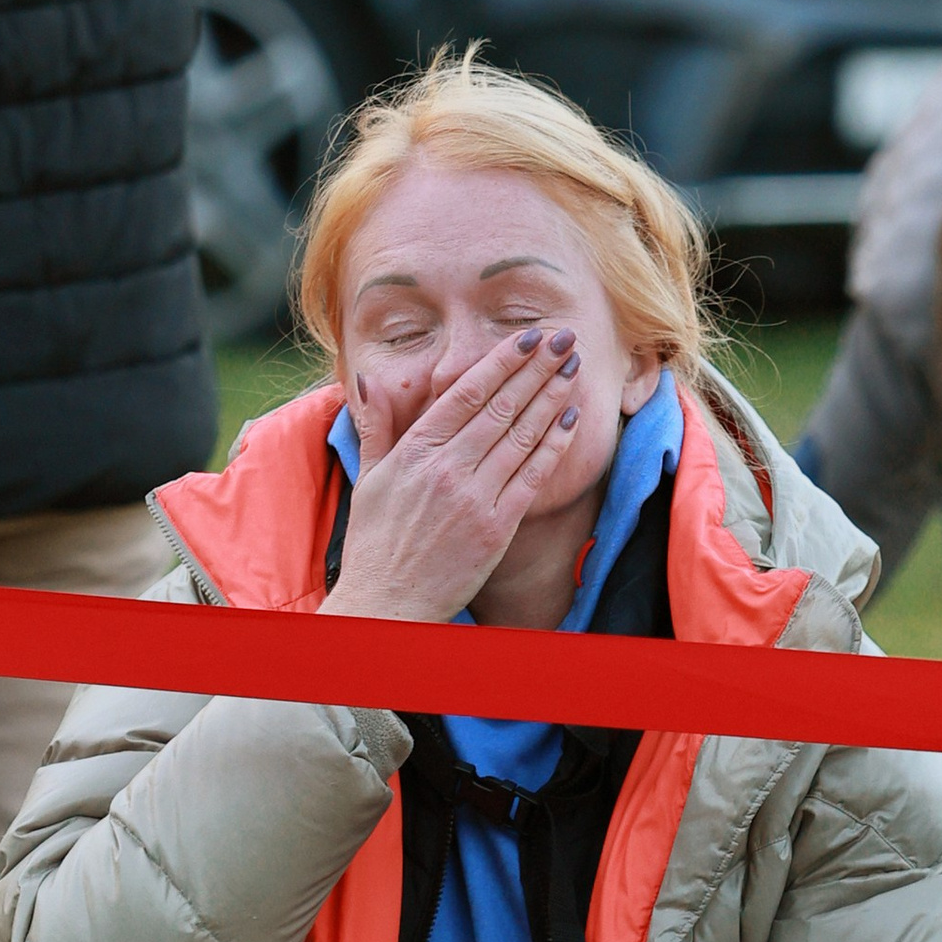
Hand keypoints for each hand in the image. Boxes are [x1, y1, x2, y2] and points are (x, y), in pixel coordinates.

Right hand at [319, 326, 585, 623]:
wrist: (388, 603)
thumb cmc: (375, 545)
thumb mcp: (368, 478)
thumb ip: (375, 427)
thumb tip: (367, 381)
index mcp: (415, 451)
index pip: (466, 393)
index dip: (502, 361)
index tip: (528, 337)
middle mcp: (447, 469)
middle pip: (501, 406)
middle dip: (537, 368)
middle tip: (565, 338)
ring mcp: (474, 497)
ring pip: (522, 435)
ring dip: (552, 396)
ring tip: (574, 368)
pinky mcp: (496, 527)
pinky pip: (532, 476)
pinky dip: (554, 444)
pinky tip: (572, 418)